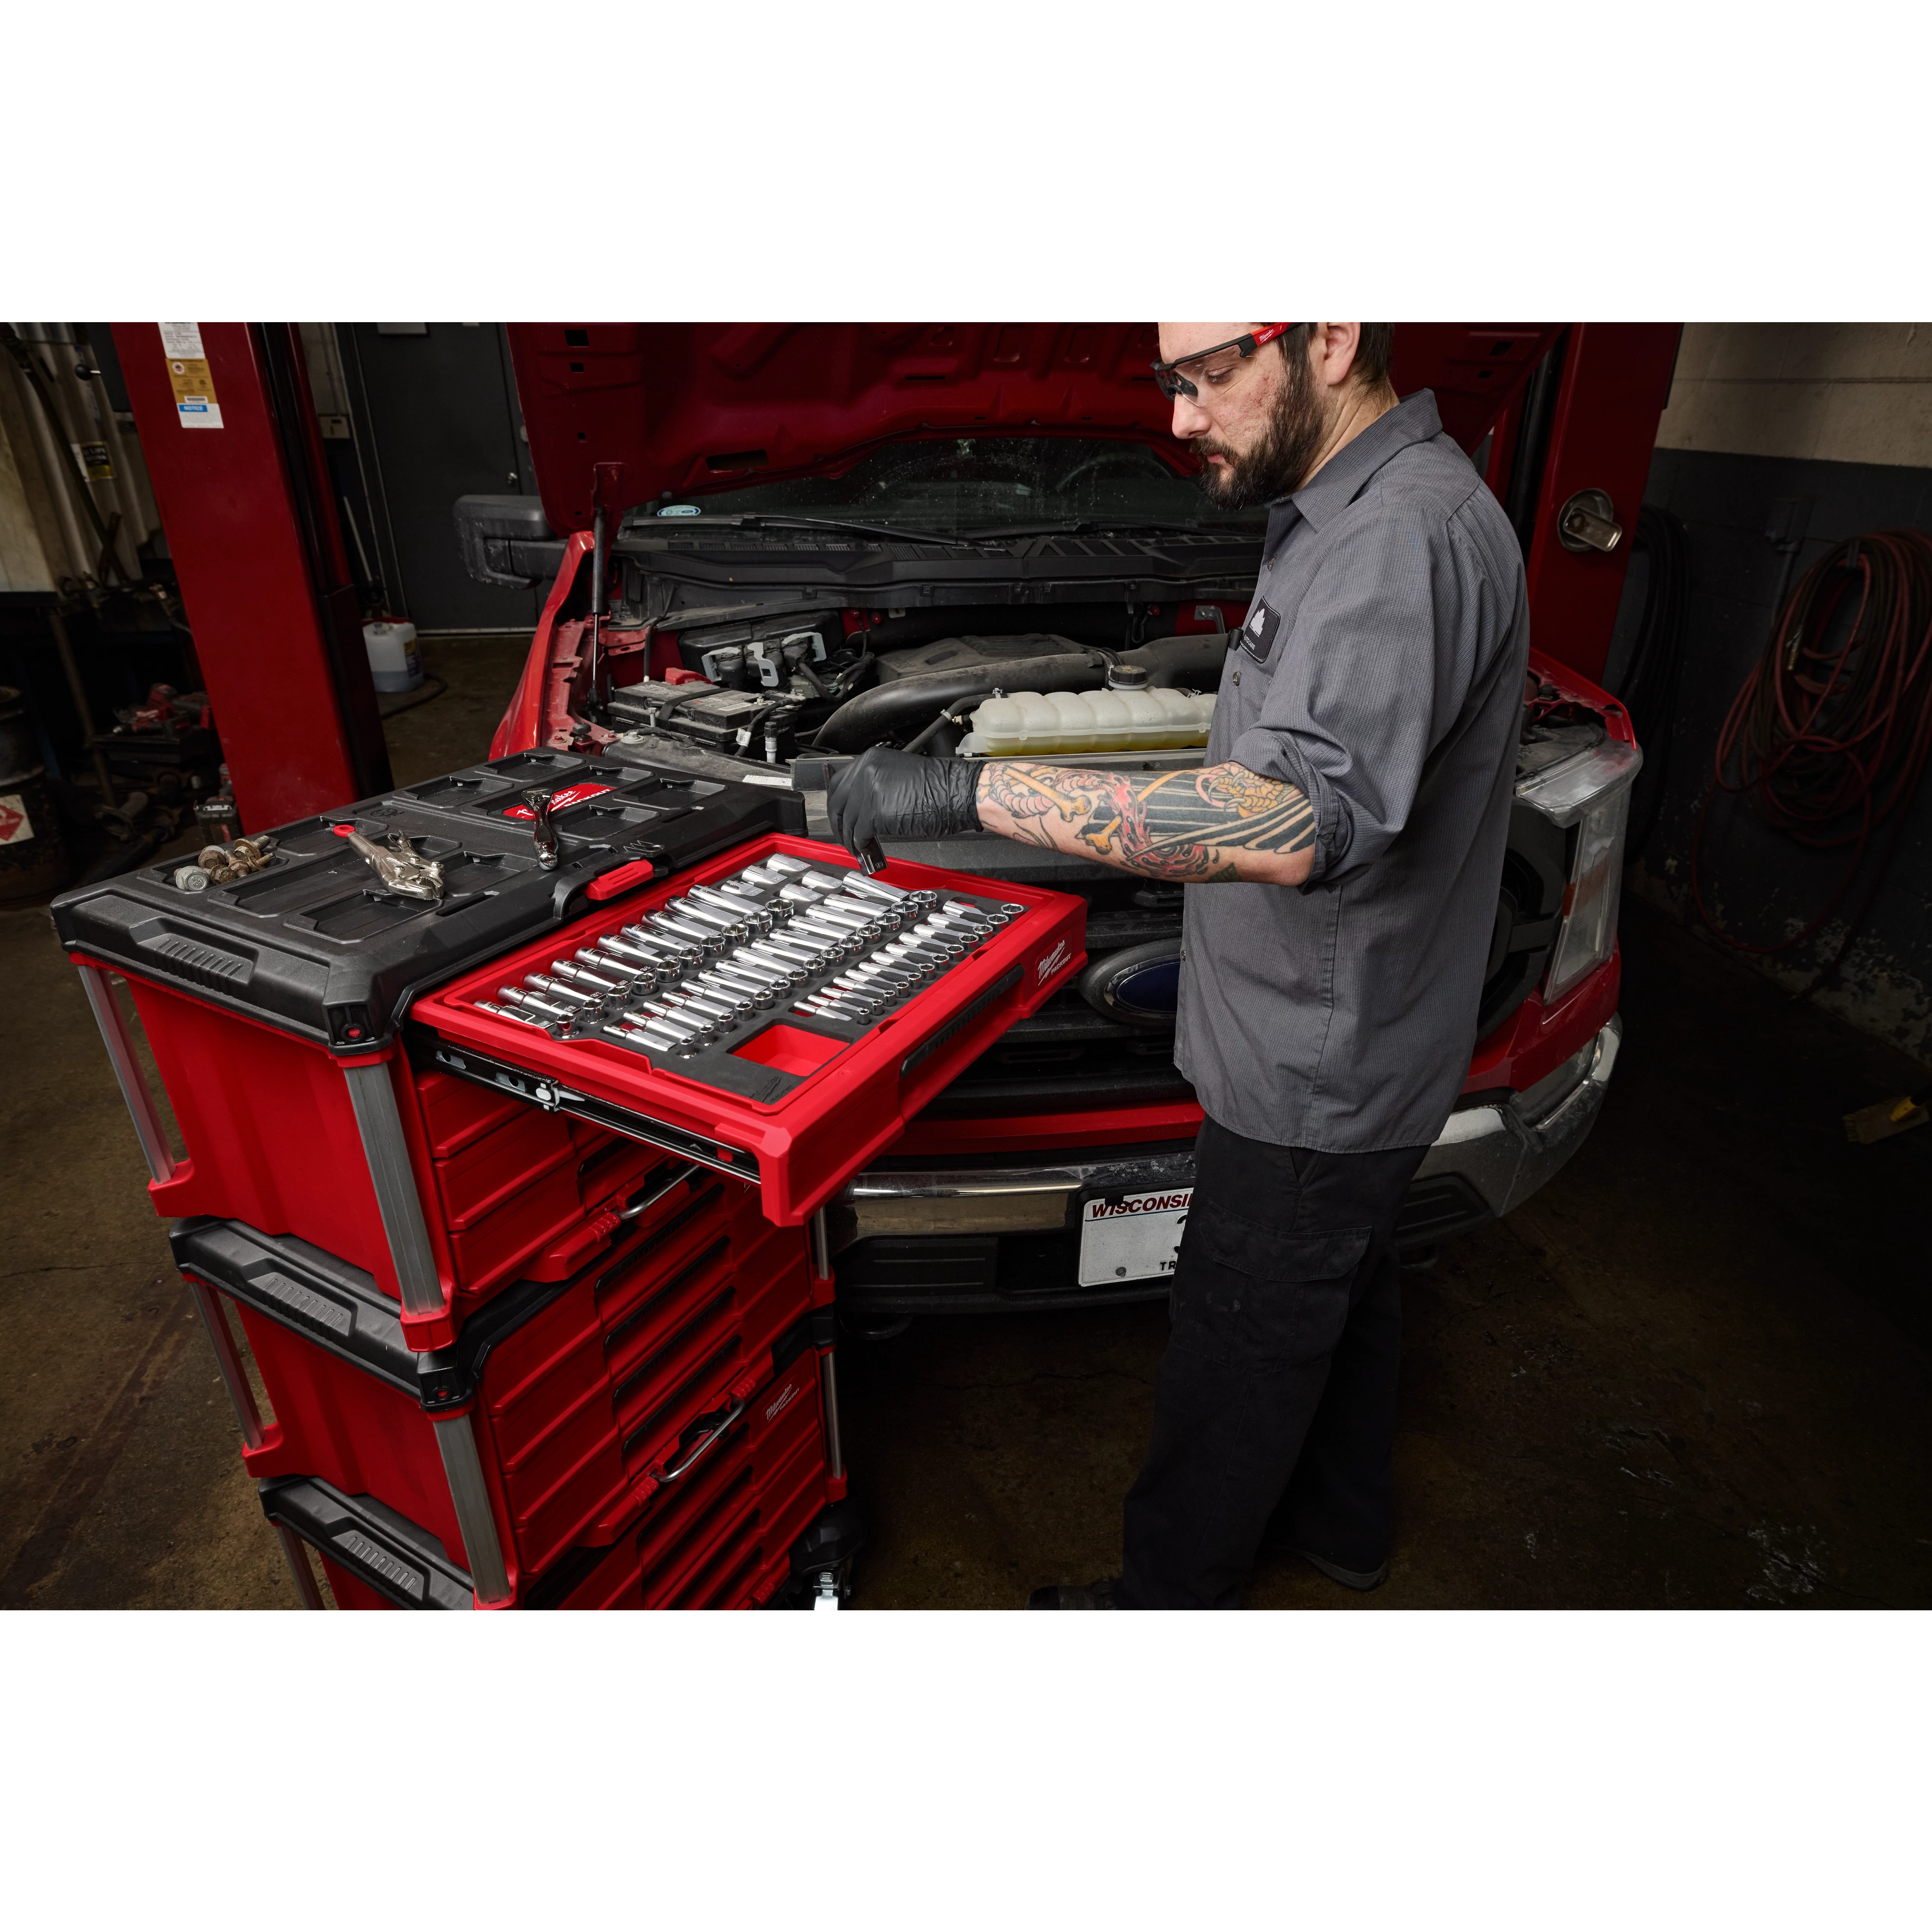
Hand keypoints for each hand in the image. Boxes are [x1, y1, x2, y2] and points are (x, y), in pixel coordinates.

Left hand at [825, 746, 981, 854]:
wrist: (956, 794)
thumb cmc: (940, 787)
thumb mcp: (900, 775)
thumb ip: (877, 784)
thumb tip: (864, 805)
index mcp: (871, 759)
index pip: (839, 783)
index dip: (838, 803)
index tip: (841, 816)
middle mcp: (865, 771)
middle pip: (837, 802)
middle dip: (839, 823)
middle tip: (844, 836)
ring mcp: (867, 791)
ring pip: (847, 821)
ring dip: (850, 838)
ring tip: (857, 848)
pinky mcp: (874, 813)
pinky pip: (859, 834)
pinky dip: (861, 845)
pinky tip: (867, 850)